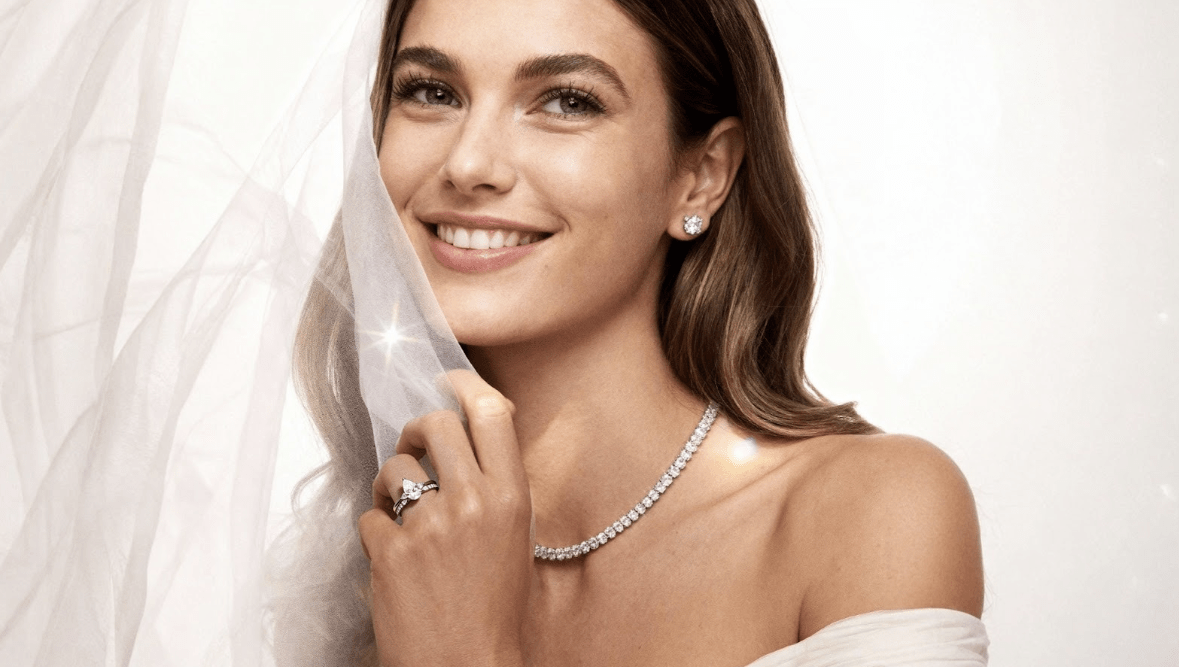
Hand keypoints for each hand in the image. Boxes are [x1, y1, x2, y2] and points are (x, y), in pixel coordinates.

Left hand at [359, 371, 531, 666]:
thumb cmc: (494, 612)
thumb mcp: (516, 539)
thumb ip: (496, 489)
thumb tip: (466, 446)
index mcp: (513, 498)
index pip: (492, 412)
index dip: (464, 385)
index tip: (446, 381)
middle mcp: (474, 502)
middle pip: (437, 423)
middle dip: (416, 428)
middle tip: (412, 444)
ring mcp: (430, 525)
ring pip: (395, 466)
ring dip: (390, 483)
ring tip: (399, 512)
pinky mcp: (392, 551)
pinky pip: (369, 516)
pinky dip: (376, 532)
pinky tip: (392, 557)